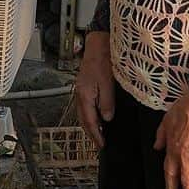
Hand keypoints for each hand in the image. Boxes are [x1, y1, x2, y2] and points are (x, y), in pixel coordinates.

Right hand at [74, 31, 114, 147]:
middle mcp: (80, 94)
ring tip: (99, 133)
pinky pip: (85, 106)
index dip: (96, 135)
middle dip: (90, 133)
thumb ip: (107, 102)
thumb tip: (107, 118)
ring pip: (83, 113)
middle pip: (83, 119)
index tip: (102, 145)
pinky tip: (98, 116)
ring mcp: (81, 90)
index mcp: (85, 95)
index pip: (89, 121)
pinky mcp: (85, 86)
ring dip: (90, 125)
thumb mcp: (108, 83)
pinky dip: (90, 115)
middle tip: (99, 144)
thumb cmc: (103, 60)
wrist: (98, 43)